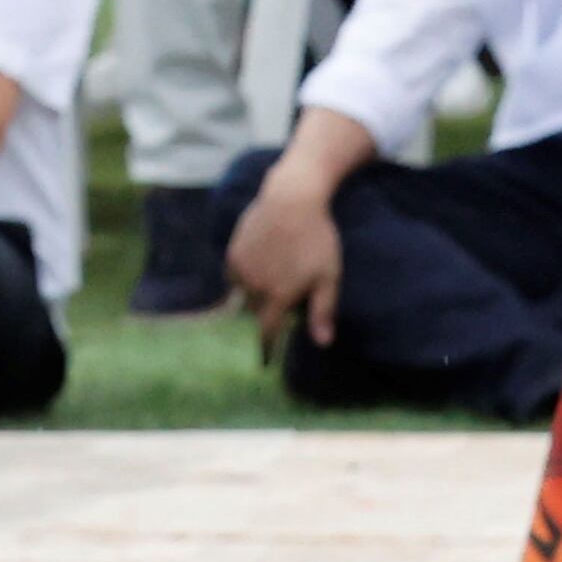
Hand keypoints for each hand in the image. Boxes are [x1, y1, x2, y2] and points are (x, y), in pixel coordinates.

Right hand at [226, 181, 343, 354]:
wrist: (292, 198)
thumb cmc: (317, 238)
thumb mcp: (328, 276)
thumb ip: (323, 311)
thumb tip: (322, 344)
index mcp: (279, 295)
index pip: (268, 331)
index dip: (267, 349)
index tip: (265, 362)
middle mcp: (256, 285)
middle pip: (259, 311)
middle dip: (270, 310)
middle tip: (288, 295)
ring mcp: (242, 268)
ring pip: (246, 294)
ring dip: (257, 293)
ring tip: (275, 276)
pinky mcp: (233, 251)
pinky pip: (235, 274)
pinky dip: (245, 276)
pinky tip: (261, 262)